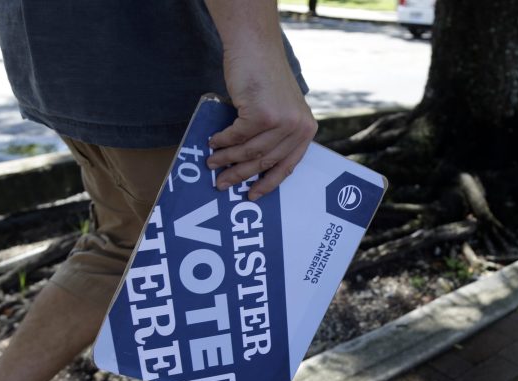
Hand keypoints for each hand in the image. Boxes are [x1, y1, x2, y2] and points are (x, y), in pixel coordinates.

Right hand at [203, 3, 316, 200]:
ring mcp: (282, 122)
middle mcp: (298, 128)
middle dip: (240, 175)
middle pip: (265, 161)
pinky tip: (213, 142)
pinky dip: (222, 142)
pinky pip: (237, 137)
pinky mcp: (263, 115)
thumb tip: (251, 163)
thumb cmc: (265, 77)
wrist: (255, 48)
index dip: (268, 183)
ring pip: (249, 151)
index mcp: (306, 130)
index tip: (253, 195)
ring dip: (226, 159)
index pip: (287, 165)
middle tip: (221, 184)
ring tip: (212, 163)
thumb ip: (276, 134)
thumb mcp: (281, 108)